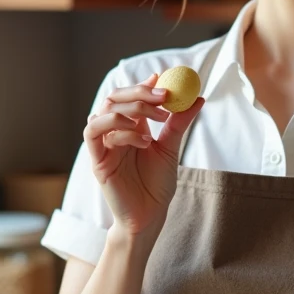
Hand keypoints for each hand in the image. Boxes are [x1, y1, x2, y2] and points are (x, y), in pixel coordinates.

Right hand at [84, 73, 203, 236]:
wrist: (150, 215)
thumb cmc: (157, 185)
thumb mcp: (171, 148)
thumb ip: (179, 123)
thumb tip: (198, 98)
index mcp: (131, 127)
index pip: (130, 96)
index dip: (143, 84)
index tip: (163, 78)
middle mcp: (114, 133)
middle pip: (114, 98)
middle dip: (139, 92)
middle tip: (164, 95)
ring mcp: (104, 145)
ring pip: (103, 111)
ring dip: (131, 109)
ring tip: (157, 121)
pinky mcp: (97, 160)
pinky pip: (95, 134)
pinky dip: (119, 130)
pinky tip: (142, 141)